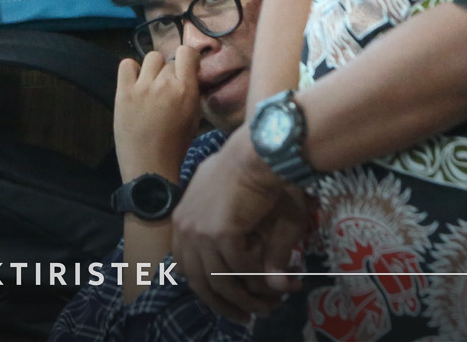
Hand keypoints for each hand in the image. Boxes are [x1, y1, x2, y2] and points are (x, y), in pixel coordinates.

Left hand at [114, 46, 202, 182]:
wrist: (149, 166)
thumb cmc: (175, 146)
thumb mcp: (194, 118)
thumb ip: (192, 93)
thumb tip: (189, 75)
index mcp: (186, 91)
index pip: (187, 52)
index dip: (187, 58)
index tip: (186, 67)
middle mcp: (165, 84)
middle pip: (168, 61)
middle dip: (169, 73)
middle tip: (166, 90)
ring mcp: (143, 87)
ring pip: (150, 58)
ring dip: (153, 70)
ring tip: (151, 86)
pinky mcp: (124, 92)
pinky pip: (126, 64)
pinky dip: (131, 71)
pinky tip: (135, 84)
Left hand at [173, 125, 310, 318]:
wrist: (262, 149)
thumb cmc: (256, 174)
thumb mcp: (248, 215)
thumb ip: (253, 251)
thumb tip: (276, 286)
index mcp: (184, 217)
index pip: (186, 265)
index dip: (206, 288)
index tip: (228, 303)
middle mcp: (184, 225)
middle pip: (198, 280)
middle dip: (225, 304)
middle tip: (249, 317)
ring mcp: (199, 229)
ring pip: (221, 281)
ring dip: (248, 298)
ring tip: (271, 306)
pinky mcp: (219, 232)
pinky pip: (241, 267)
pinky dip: (262, 277)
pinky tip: (283, 279)